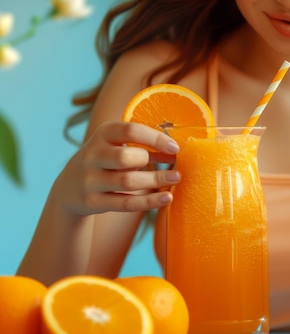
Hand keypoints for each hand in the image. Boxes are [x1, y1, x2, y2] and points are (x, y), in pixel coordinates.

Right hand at [53, 121, 180, 214]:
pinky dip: (149, 201)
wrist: (68, 189)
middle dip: (150, 160)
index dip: (155, 138)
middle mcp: (92, 156)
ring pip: (127, 181)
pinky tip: (166, 198)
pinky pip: (126, 203)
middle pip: (124, 157)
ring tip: (176, 178)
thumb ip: (143, 148)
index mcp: (102, 135)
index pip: (129, 131)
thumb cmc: (104, 162)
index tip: (175, 147)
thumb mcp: (116, 148)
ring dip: (156, 180)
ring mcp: (90, 180)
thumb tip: (176, 151)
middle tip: (172, 166)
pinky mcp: (92, 202)